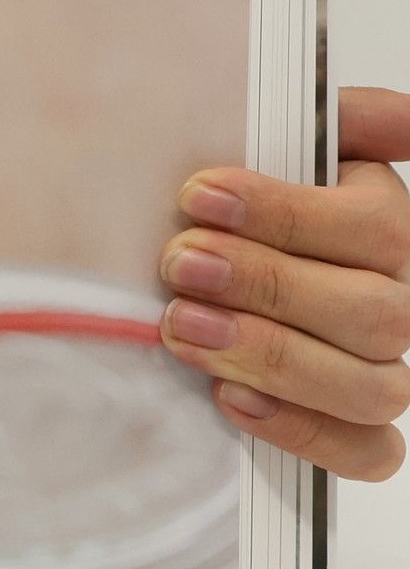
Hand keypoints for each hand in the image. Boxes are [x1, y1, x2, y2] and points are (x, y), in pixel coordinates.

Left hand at [160, 86, 409, 480]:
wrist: (185, 270)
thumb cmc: (226, 207)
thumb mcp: (272, 145)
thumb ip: (343, 121)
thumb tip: (400, 116)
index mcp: (388, 226)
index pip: (375, 229)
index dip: (287, 215)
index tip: (198, 195)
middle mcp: (399, 302)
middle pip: (372, 312)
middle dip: (267, 285)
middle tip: (181, 263)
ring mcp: (383, 370)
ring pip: (372, 387)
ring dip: (272, 358)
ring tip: (183, 327)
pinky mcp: (358, 429)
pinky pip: (367, 452)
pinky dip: (304, 430)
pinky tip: (231, 398)